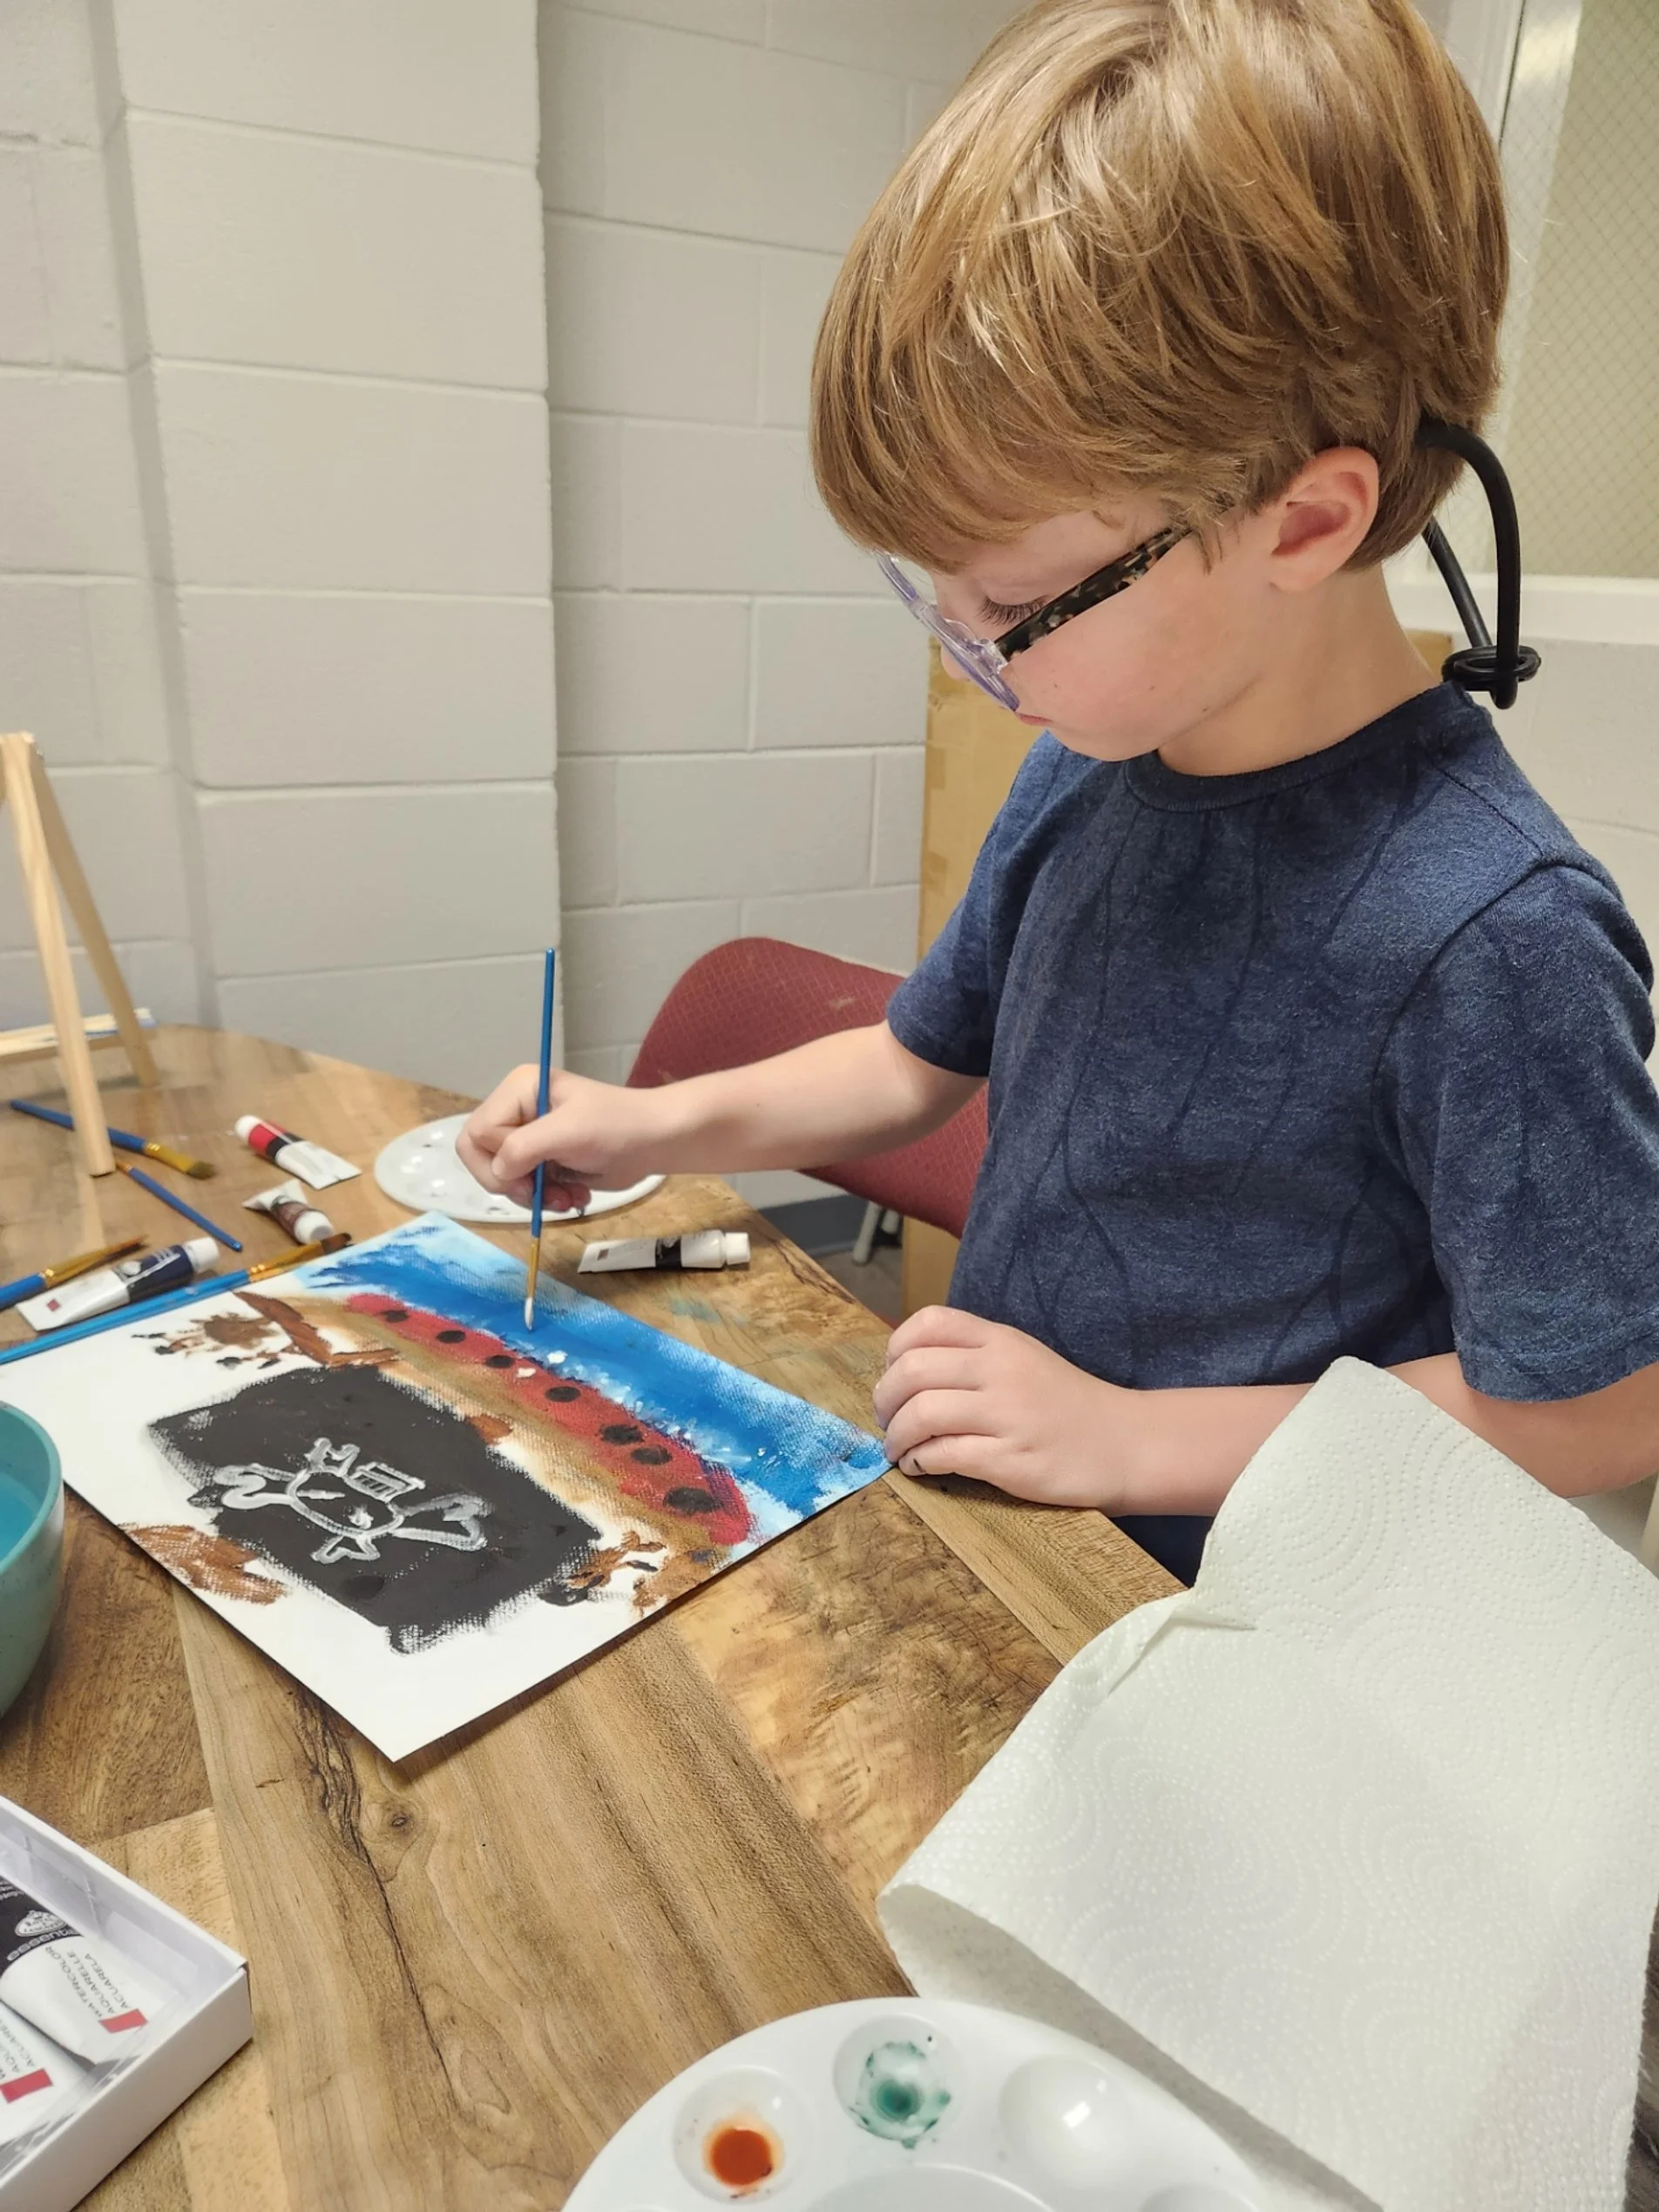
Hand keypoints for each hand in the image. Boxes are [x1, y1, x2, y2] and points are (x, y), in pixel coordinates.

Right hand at [458, 1066, 666, 1212]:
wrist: (655, 1141)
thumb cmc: (617, 1126)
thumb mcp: (569, 1132)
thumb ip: (523, 1148)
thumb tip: (498, 1173)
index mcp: (518, 1089)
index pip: (477, 1134)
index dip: (498, 1161)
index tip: (530, 1176)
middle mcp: (517, 1110)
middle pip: (482, 1158)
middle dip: (513, 1183)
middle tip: (542, 1194)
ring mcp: (528, 1136)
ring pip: (502, 1178)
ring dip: (534, 1195)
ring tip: (567, 1198)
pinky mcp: (542, 1159)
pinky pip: (524, 1187)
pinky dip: (546, 1198)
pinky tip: (573, 1196)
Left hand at [873, 1306, 1147, 1509]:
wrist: (1124, 1443)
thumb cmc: (1065, 1402)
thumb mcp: (1023, 1358)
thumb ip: (973, 1355)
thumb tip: (907, 1370)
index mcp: (1000, 1339)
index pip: (928, 1323)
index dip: (895, 1349)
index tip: (893, 1375)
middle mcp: (1000, 1369)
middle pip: (912, 1370)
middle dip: (885, 1399)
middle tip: (886, 1419)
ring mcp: (1006, 1414)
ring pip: (921, 1413)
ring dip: (896, 1436)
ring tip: (899, 1449)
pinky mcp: (1009, 1459)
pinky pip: (943, 1454)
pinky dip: (919, 1461)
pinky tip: (921, 1466)